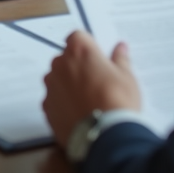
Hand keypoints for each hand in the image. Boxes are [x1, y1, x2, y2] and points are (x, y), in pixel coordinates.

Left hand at [43, 31, 140, 148]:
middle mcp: (60, 64)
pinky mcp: (47, 107)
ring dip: (68, 84)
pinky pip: (54, 99)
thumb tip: (120, 48)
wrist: (104, 135)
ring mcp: (51, 86)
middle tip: (96, 81)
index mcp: (79, 50)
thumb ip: (120, 59)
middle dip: (78, 66)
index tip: (97, 58)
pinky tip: (78, 112)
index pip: (78, 37)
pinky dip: (62, 103)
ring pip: (57, 79)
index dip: (88, 47)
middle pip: (66, 58)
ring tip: (88, 100)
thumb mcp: (126, 77)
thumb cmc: (117, 101)